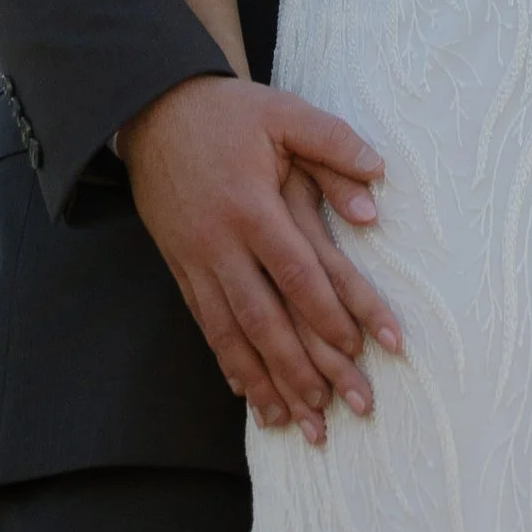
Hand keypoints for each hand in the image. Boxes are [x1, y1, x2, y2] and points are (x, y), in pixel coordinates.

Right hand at [115, 73, 403, 447]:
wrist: (153, 110)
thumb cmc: (228, 112)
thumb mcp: (283, 111)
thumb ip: (332, 141)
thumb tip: (378, 177)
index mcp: (252, 206)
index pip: (299, 273)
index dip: (332, 314)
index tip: (363, 348)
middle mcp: (222, 243)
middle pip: (266, 319)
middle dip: (304, 368)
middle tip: (340, 407)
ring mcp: (195, 261)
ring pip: (232, 335)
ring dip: (266, 381)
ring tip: (296, 421)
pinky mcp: (180, 268)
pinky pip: (206, 326)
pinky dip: (229, 363)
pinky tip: (249, 394)